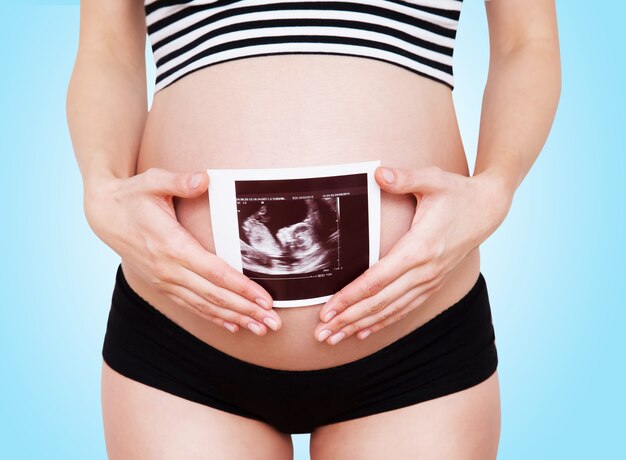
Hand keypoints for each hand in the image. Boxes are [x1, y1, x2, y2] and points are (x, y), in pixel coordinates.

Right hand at [83, 167, 281, 335]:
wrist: (104, 214)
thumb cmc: (134, 196)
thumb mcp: (153, 181)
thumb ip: (179, 181)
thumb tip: (203, 179)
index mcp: (172, 246)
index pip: (215, 273)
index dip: (242, 288)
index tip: (265, 300)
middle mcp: (169, 269)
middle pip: (215, 296)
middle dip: (247, 310)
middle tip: (274, 323)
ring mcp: (164, 281)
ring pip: (205, 306)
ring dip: (235, 318)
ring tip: (261, 329)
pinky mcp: (162, 285)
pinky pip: (191, 306)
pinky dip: (214, 317)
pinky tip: (233, 325)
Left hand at [313, 165, 511, 344]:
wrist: (488, 208)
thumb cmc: (457, 193)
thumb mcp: (433, 179)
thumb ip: (405, 178)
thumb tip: (379, 173)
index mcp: (419, 248)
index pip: (378, 279)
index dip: (351, 296)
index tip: (328, 309)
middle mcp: (424, 270)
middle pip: (380, 302)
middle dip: (348, 319)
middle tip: (321, 333)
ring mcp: (429, 280)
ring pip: (390, 311)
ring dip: (360, 326)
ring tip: (334, 338)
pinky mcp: (432, 283)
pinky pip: (404, 309)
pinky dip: (382, 322)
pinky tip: (363, 333)